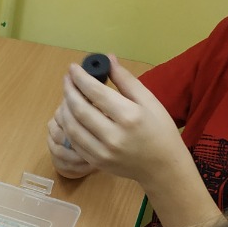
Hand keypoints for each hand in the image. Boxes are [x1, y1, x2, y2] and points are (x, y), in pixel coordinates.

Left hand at [56, 55, 184, 182]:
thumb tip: (108, 59)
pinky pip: (75, 142)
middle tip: (67, 79)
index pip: (96, 92)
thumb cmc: (160, 130)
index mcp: (129, 116)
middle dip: (69, 91)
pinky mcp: (96, 162)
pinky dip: (69, 127)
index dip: (80, 78)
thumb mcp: (149, 101)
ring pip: (72, 127)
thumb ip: (126, 80)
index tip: (73, 68)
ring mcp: (102, 152)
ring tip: (67, 95)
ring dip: (65, 109)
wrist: (162, 167)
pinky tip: (71, 116)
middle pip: (80, 109)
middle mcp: (113, 135)